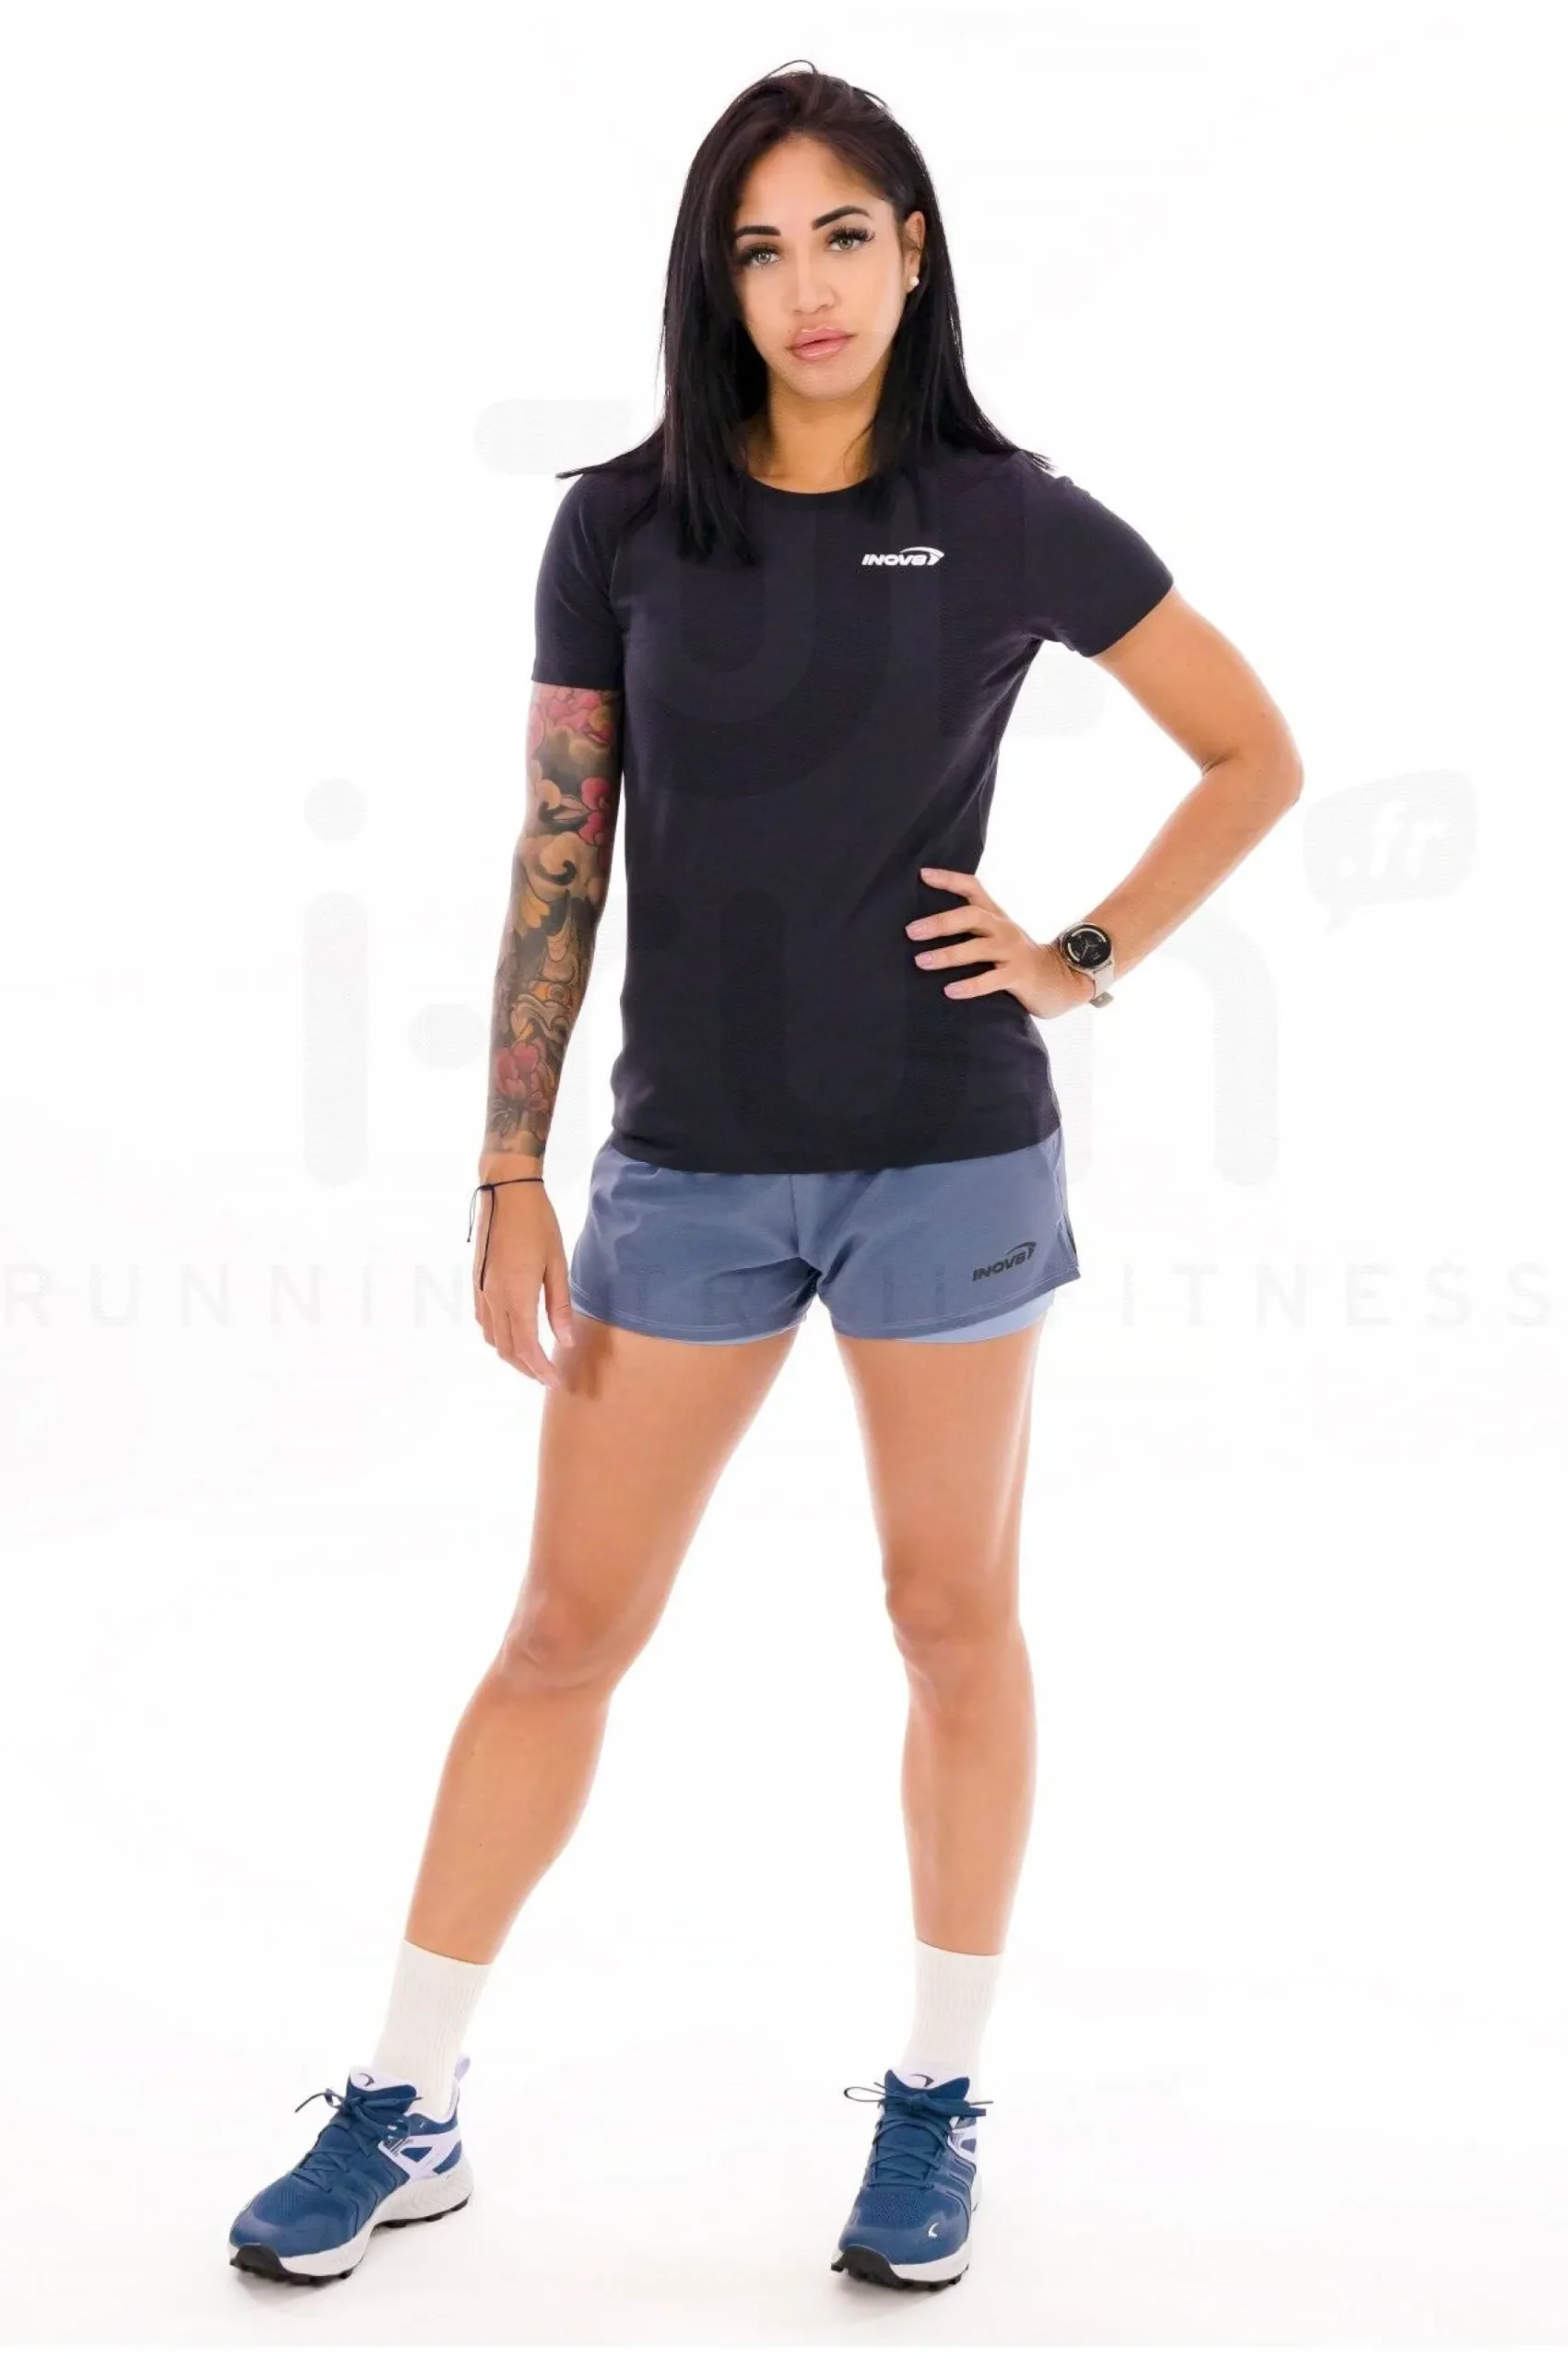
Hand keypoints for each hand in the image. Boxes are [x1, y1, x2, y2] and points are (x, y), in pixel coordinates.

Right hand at [471, 1180, 576, 1386]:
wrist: (505, 1192)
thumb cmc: (538, 1223)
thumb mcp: (557, 1263)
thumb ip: (559, 1305)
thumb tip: (565, 1341)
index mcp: (517, 1294)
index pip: (527, 1347)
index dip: (540, 1370)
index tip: (555, 1381)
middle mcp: (494, 1297)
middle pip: (507, 1349)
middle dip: (527, 1369)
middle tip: (546, 1376)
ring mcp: (481, 1291)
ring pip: (492, 1338)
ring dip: (511, 1355)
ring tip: (532, 1360)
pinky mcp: (476, 1282)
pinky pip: (484, 1322)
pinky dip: (498, 1337)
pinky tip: (513, 1333)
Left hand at [907, 867, 1094, 1017]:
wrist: (1060, 979)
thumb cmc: (1017, 958)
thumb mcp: (998, 935)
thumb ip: (972, 928)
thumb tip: (928, 926)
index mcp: (996, 916)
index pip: (973, 888)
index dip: (949, 879)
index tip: (923, 875)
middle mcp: (1003, 928)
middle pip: (971, 916)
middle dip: (940, 923)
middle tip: (912, 931)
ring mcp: (1012, 952)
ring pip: (978, 948)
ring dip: (947, 954)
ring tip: (921, 961)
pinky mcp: (1018, 976)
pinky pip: (990, 980)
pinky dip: (969, 985)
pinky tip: (949, 991)